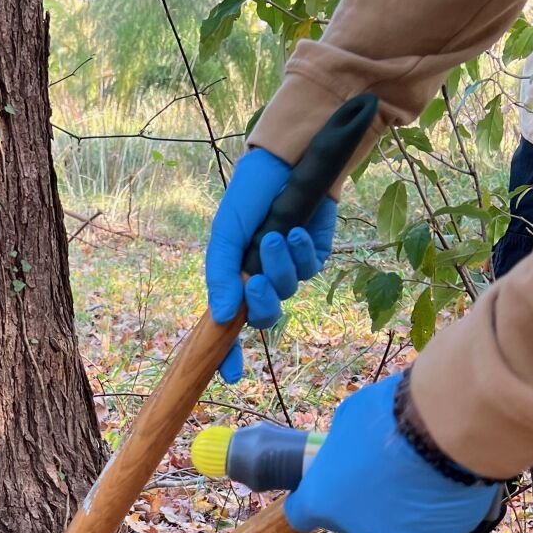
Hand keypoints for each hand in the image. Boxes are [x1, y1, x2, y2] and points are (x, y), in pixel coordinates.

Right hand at [205, 148, 337, 383]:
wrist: (291, 158)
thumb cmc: (250, 195)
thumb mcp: (225, 234)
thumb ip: (220, 275)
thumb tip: (219, 318)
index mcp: (232, 277)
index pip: (228, 325)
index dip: (227, 352)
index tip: (229, 374)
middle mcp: (259, 277)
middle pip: (262, 315)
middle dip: (260, 303)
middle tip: (255, 281)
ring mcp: (288, 268)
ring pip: (287, 291)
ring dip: (281, 268)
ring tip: (277, 236)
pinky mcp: (314, 255)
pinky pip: (309, 270)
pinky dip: (301, 254)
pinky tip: (296, 230)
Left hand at [284, 373, 498, 532]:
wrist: (448, 429)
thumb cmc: (388, 417)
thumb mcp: (348, 421)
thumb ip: (342, 446)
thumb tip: (348, 447)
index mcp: (322, 502)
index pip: (300, 513)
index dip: (313, 496)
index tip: (324, 481)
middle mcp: (356, 528)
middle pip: (350, 517)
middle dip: (361, 497)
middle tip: (382, 465)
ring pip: (392, 522)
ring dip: (399, 503)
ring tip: (419, 470)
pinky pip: (428, 522)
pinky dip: (432, 506)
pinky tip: (442, 479)